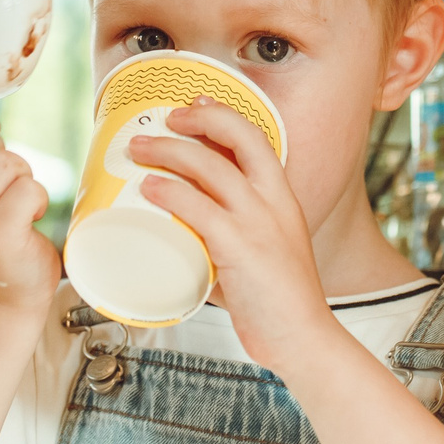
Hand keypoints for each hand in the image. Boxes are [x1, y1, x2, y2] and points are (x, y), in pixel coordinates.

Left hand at [128, 98, 339, 368]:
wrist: (304, 339)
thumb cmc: (278, 303)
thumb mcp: (261, 256)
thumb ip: (225, 242)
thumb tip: (182, 240)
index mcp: (284, 199)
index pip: (258, 139)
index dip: (224, 116)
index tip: (196, 104)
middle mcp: (275, 203)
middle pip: (238, 138)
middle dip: (196, 120)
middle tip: (163, 120)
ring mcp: (259, 224)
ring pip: (212, 168)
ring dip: (170, 151)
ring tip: (139, 150)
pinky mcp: (242, 250)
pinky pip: (201, 209)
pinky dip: (171, 193)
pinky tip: (150, 188)